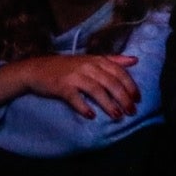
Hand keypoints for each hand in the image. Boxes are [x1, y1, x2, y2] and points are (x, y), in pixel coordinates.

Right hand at [0, 54, 140, 119]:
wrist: (37, 69)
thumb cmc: (67, 66)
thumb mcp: (91, 59)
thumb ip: (113, 60)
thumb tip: (135, 60)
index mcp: (97, 60)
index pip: (119, 72)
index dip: (130, 86)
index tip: (138, 99)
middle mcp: (88, 67)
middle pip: (111, 83)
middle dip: (124, 98)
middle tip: (131, 111)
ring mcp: (75, 76)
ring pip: (97, 90)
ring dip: (109, 104)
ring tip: (117, 116)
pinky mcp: (62, 86)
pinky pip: (75, 98)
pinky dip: (84, 107)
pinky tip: (91, 115)